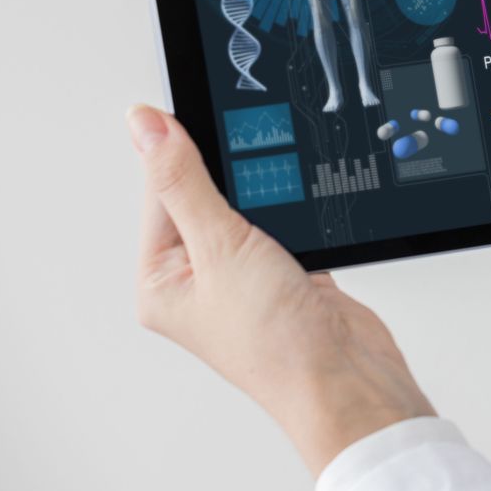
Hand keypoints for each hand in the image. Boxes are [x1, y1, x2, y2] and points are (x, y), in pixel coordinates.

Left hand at [126, 105, 434, 475]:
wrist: (346, 378)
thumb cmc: (275, 343)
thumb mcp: (219, 246)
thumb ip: (184, 180)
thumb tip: (144, 125)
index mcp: (160, 280)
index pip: (162, 192)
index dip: (182, 150)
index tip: (200, 112)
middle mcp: (197, 279)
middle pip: (205, 194)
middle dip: (233, 174)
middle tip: (255, 156)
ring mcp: (244, 276)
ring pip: (249, 205)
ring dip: (269, 193)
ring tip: (282, 206)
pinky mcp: (286, 272)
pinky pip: (284, 221)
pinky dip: (297, 210)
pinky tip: (306, 211)